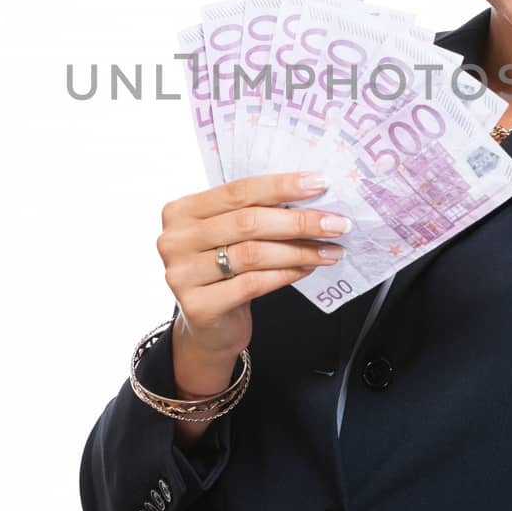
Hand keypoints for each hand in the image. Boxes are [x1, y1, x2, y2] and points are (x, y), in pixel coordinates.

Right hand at [155, 172, 349, 374]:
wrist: (208, 326)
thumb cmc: (224, 270)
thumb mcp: (229, 235)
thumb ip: (254, 213)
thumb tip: (312, 195)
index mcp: (181, 210)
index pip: (238, 190)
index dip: (282, 186)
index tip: (320, 184)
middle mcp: (174, 240)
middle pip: (248, 222)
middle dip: (299, 221)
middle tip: (337, 223)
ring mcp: (181, 274)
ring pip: (253, 254)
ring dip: (299, 250)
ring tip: (330, 250)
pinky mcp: (198, 306)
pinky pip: (253, 284)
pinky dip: (286, 274)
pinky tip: (308, 268)